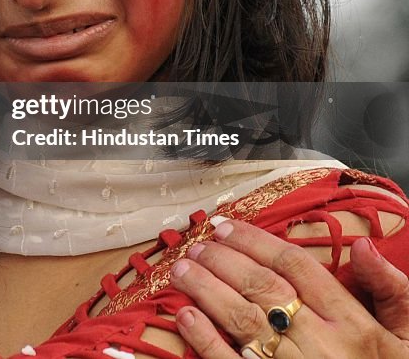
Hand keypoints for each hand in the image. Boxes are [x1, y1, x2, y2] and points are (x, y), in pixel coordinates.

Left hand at [171, 219, 408, 357]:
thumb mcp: (408, 341)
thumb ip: (392, 294)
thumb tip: (363, 247)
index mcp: (352, 324)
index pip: (295, 266)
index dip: (254, 241)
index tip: (225, 227)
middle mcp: (319, 343)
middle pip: (261, 286)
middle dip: (222, 259)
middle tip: (196, 244)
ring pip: (240, 318)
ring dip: (205, 288)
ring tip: (182, 269)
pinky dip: (204, 339)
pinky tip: (185, 316)